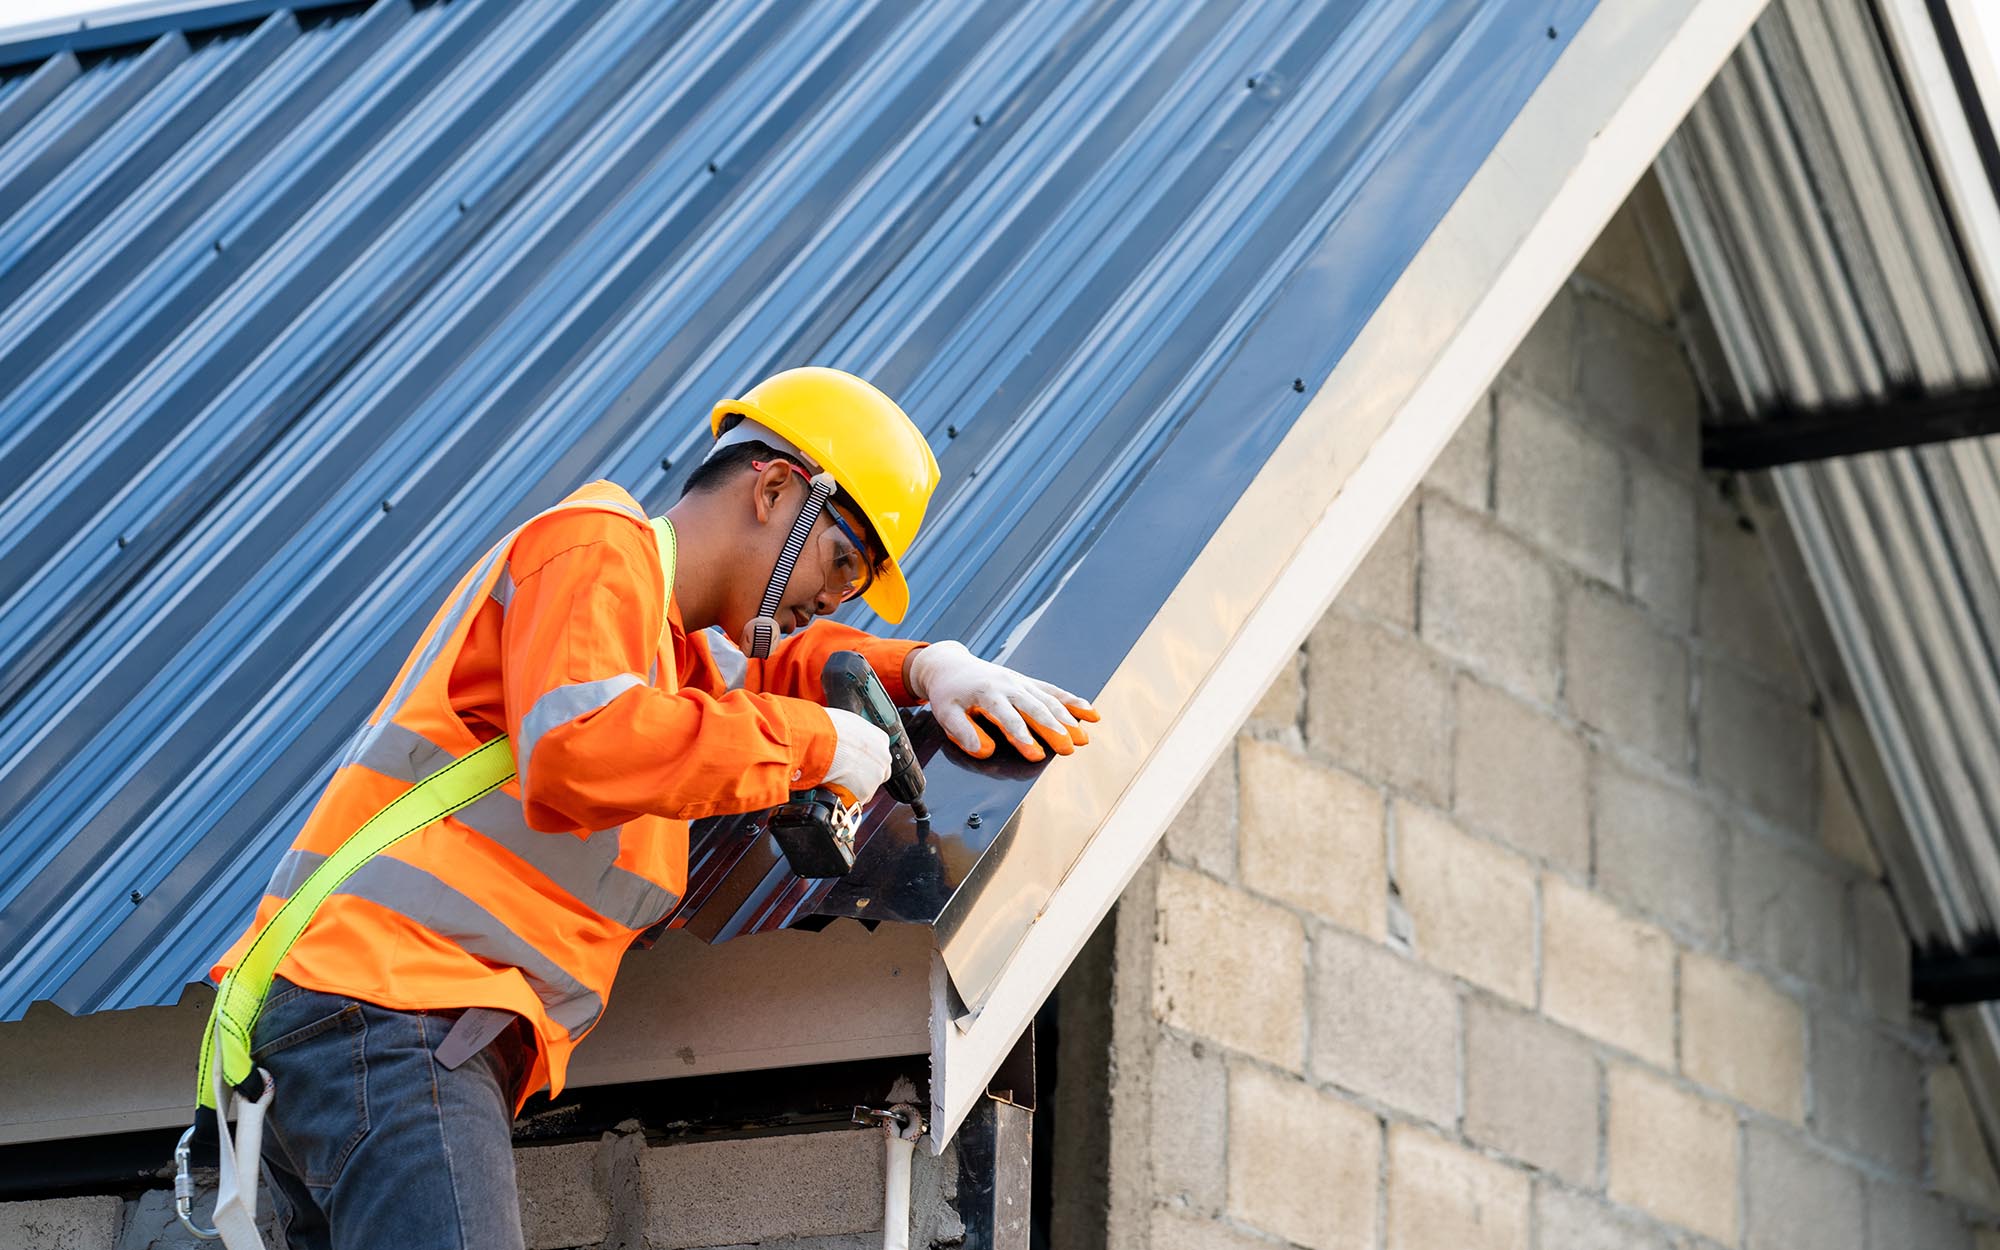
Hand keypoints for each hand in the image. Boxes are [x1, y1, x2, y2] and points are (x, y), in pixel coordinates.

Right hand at [822, 707, 890, 803]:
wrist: (819, 742)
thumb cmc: (826, 728)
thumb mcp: (845, 722)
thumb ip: (853, 733)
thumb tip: (845, 736)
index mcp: (880, 739)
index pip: (879, 754)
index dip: (864, 760)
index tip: (854, 762)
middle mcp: (883, 758)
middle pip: (877, 773)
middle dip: (863, 775)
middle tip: (844, 773)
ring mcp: (876, 777)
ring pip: (867, 788)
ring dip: (853, 787)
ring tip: (834, 780)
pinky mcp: (864, 793)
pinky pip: (856, 799)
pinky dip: (845, 797)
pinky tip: (833, 789)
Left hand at [906, 641, 1099, 760]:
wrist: (951, 665)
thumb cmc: (949, 694)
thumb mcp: (946, 713)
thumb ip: (963, 732)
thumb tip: (984, 751)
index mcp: (986, 692)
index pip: (1007, 717)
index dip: (1022, 736)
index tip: (1036, 755)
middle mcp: (1008, 685)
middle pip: (1034, 708)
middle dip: (1053, 728)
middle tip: (1068, 748)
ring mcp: (1020, 682)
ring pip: (1048, 699)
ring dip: (1067, 718)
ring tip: (1082, 738)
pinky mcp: (1028, 682)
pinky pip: (1053, 691)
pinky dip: (1072, 701)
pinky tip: (1090, 713)